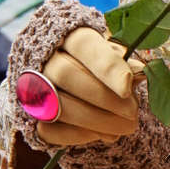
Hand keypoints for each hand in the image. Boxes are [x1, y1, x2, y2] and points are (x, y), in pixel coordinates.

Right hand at [37, 27, 143, 146]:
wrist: (61, 69)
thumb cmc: (94, 56)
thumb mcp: (109, 49)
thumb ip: (122, 59)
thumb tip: (140, 71)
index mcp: (67, 33)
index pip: (84, 45)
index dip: (106, 66)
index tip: (128, 87)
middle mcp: (43, 58)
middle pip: (67, 75)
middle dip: (104, 97)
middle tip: (133, 111)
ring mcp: (33, 87)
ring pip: (59, 104)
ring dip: (97, 120)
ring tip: (126, 127)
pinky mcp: (30, 116)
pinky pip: (50, 130)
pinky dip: (79, 135)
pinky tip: (104, 134)